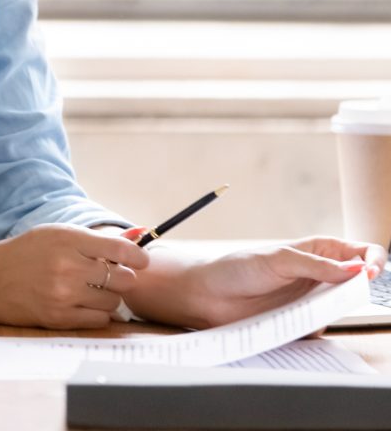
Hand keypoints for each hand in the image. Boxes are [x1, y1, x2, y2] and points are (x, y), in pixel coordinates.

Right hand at [0, 224, 147, 329]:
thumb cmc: (25, 253)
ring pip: (113, 301)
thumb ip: (93, 239)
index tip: (141, 260)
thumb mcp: (55, 234)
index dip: (138, 256)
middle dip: (121, 277)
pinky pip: (99, 320)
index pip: (120, 249)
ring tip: (90, 289)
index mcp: (67, 239)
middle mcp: (67, 266)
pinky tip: (84, 303)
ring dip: (109, 296)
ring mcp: (64, 294)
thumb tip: (136, 238)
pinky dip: (98, 313)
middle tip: (110, 275)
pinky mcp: (60, 318)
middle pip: (122, 278)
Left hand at [124, 234, 386, 328]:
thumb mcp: (278, 260)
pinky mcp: (301, 323)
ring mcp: (310, 300)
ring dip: (337, 310)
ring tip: (314, 307)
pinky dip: (318, 329)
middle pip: (357, 282)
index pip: (359, 251)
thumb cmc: (237, 268)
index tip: (370, 272)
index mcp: (316, 250)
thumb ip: (317, 266)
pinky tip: (300, 324)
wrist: (208, 295)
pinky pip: (322, 329)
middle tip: (349, 293)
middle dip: (361, 288)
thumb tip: (356, 269)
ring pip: (343, 308)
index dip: (372, 260)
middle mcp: (318, 275)